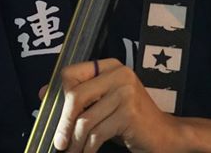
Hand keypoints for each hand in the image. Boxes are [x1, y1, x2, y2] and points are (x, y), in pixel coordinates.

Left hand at [43, 58, 179, 152]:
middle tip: (59, 142)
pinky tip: (87, 152)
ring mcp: (126, 92)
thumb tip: (43, 93)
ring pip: (86, 119)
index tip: (54, 115)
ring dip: (75, 140)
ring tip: (71, 150)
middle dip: (63, 122)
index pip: (71, 74)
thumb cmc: (129, 122)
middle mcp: (119, 74)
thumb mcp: (102, 105)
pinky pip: (98, 133)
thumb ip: (78, 98)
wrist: (167, 137)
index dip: (60, 95)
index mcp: (109, 66)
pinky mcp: (130, 113)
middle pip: (76, 95)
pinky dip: (88, 147)